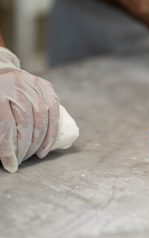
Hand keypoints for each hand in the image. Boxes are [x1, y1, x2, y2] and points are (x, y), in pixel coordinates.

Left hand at [0, 49, 59, 172]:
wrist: (1, 71)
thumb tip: (5, 156)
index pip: (5, 125)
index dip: (8, 148)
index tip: (11, 165)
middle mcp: (16, 87)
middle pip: (24, 123)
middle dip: (25, 146)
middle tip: (22, 160)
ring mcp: (33, 86)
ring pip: (41, 119)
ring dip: (39, 142)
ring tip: (35, 155)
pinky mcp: (46, 87)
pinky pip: (54, 113)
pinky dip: (52, 132)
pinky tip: (46, 147)